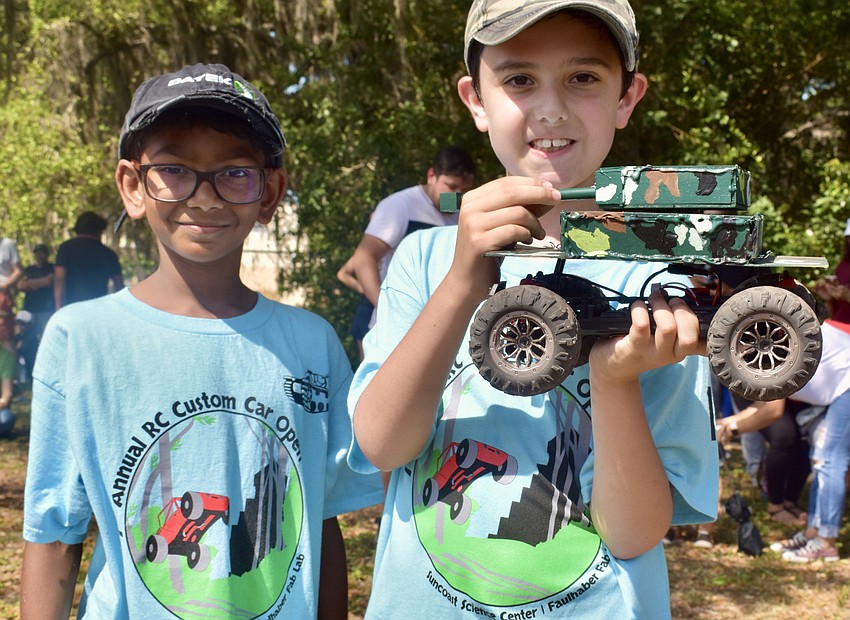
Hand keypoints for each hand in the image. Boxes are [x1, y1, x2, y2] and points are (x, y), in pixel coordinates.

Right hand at [448, 176, 560, 295]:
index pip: (506, 182)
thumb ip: (518, 208)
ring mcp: (473, 225)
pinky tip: (528, 241)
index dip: (531, 183)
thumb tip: (548, 194)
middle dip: (539, 194)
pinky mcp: (480, 242)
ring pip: (517, 212)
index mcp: (472, 199)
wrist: (467, 280)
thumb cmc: (488, 250)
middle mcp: (470, 208)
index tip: (550, 188)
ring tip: (538, 234)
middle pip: (512, 192)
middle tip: (557, 199)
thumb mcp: (500, 224)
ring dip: (535, 223)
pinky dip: (527, 234)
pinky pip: (514, 231)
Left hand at [589, 291, 704, 383]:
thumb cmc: (640, 348)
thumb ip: (679, 330)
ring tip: (653, 300)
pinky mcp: (633, 347)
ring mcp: (651, 352)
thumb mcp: (665, 343)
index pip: (704, 343)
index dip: (706, 327)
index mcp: (680, 351)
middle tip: (670, 301)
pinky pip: (641, 325)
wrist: (612, 368)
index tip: (696, 309)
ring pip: (668, 328)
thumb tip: (689, 305)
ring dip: (660, 307)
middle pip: (690, 335)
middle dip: (682, 310)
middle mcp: (670, 354)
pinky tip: (637, 306)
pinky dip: (639, 310)